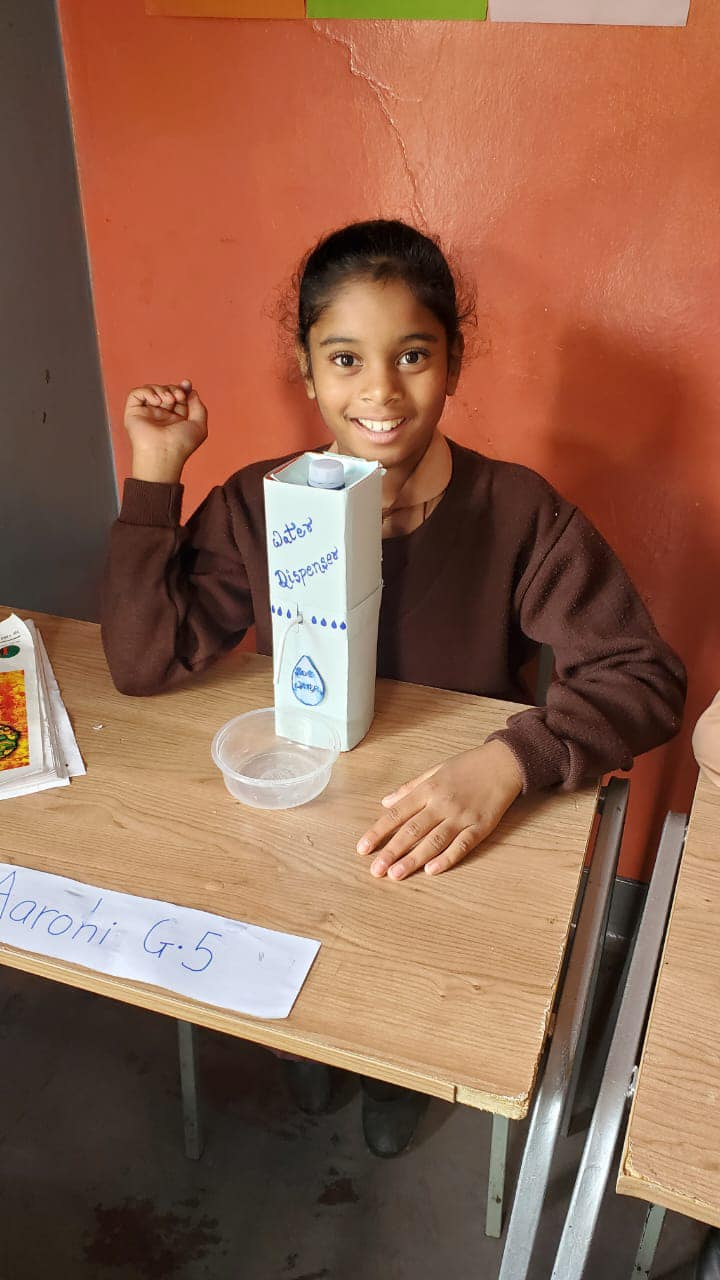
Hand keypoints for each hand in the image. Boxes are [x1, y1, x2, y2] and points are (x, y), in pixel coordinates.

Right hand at [125, 380, 207, 482]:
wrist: (164, 453)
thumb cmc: (182, 444)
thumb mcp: (199, 425)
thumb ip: (199, 407)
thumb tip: (192, 392)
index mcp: (176, 418)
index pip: (178, 396)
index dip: (182, 388)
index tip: (187, 384)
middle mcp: (161, 415)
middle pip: (166, 390)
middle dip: (174, 388)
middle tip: (178, 396)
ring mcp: (147, 413)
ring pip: (152, 389)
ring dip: (162, 390)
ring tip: (168, 400)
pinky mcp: (134, 412)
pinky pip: (136, 393)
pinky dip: (147, 392)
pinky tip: (156, 401)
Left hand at [356, 740, 523, 879]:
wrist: (504, 763)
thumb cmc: (468, 766)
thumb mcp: (435, 770)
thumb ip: (410, 788)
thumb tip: (385, 801)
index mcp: (428, 789)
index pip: (397, 813)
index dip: (378, 831)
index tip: (363, 848)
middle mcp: (442, 803)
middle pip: (412, 830)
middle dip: (391, 851)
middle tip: (375, 870)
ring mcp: (462, 816)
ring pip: (433, 840)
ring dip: (413, 859)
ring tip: (396, 874)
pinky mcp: (481, 826)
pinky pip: (462, 845)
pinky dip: (447, 858)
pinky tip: (432, 870)